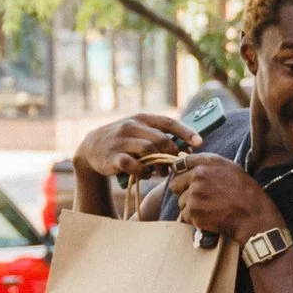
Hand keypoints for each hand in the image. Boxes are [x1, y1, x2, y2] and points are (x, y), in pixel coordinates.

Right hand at [74, 112, 196, 191]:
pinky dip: (143, 172)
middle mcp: (132, 126)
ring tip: (161, 172)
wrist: (91, 147)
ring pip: (149, 151)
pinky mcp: (113, 157)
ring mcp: (121, 141)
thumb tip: (187, 147)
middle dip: (173, 153)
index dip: (186, 132)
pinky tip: (145, 175)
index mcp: (142, 118)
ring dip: (160, 165)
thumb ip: (159, 136)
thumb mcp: (139, 131)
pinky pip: (132, 165)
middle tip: (177, 164)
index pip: (168, 122)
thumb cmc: (124, 141)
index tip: (200, 142)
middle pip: (161, 139)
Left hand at [166, 152, 278, 244]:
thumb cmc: (245, 193)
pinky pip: (185, 216)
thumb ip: (207, 164)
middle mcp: (199, 174)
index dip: (183, 174)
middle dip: (184, 192)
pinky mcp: (193, 210)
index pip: (181, 163)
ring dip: (191, 208)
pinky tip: (210, 218)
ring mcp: (194, 193)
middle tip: (201, 199)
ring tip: (210, 209)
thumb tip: (182, 159)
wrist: (252, 216)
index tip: (188, 181)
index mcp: (208, 162)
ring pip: (181, 202)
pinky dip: (195, 220)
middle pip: (175, 184)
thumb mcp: (230, 169)